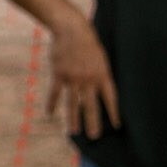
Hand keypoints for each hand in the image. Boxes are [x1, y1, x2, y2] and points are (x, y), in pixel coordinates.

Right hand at [47, 15, 119, 139]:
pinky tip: (50, 114)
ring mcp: (73, 78)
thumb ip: (100, 72)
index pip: (110, 98)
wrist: (71, 30)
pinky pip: (55, 93)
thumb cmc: (88, 41)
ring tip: (74, 132)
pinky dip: (52, 103)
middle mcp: (89, 79)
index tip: (116, 126)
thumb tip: (99, 86)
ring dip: (74, 118)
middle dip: (93, 122)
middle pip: (91, 105)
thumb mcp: (100, 57)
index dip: (113, 113)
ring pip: (73, 103)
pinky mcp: (59, 75)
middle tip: (94, 136)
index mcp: (102, 75)